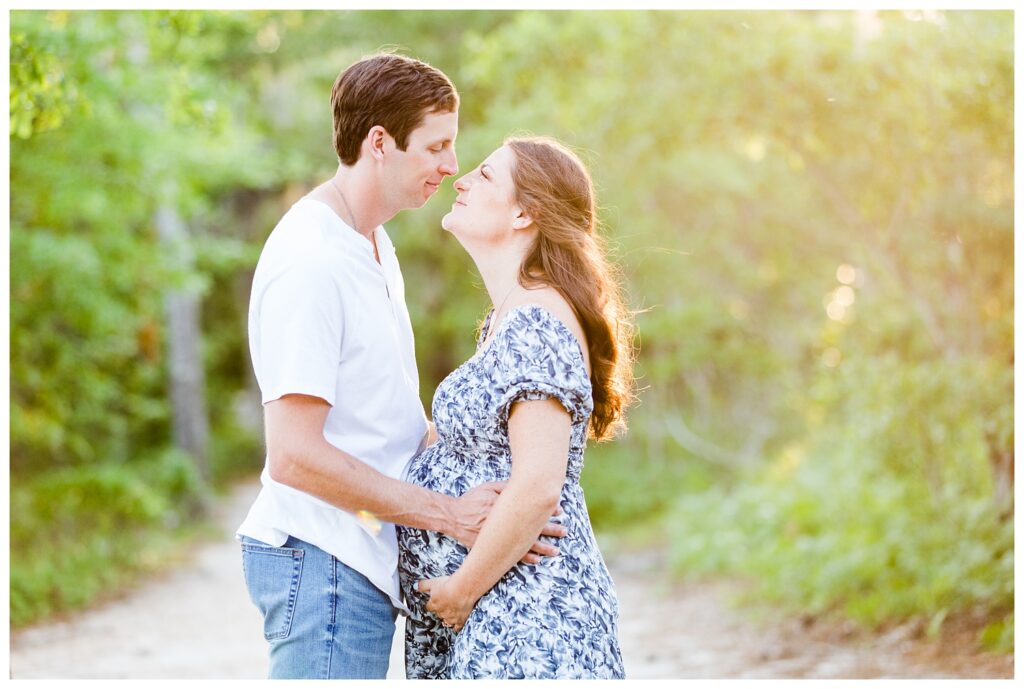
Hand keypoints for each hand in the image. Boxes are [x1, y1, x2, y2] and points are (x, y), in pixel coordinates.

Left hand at [418, 575, 474, 632]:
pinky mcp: (460, 620)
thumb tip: (415, 586)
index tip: (434, 601)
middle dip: (440, 610)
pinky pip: (457, 627)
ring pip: (446, 621)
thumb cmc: (449, 584)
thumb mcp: (433, 582)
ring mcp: (451, 618)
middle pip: (438, 614)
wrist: (464, 588)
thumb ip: (423, 585)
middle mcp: (441, 613)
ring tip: (450, 613)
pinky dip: (456, 626)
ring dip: (447, 618)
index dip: (431, 604)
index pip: (429, 607)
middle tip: (445, 603)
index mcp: (434, 604)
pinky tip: (457, 622)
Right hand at [450, 482, 566, 563]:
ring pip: (526, 544)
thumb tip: (522, 487)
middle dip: (550, 530)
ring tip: (555, 551)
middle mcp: (506, 524)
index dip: (547, 511)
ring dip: (542, 548)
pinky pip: (512, 555)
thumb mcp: (488, 488)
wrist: (453, 516)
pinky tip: (536, 560)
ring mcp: (500, 538)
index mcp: (507, 507)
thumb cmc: (471, 500)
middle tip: (565, 532)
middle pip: (533, 527)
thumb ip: (505, 488)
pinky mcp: (494, 547)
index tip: (559, 511)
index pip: (532, 509)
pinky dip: (525, 558)